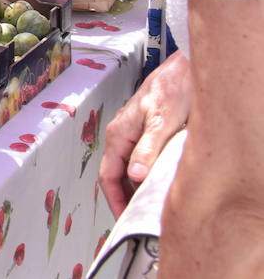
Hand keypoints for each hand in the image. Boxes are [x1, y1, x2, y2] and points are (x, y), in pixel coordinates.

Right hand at [98, 51, 191, 216]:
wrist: (181, 71)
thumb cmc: (170, 90)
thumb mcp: (160, 122)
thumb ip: (147, 149)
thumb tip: (135, 176)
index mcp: (118, 134)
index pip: (108, 176)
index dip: (115, 200)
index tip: (124, 218)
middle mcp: (119, 135)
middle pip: (115, 175)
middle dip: (124, 197)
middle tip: (138, 217)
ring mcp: (129, 133)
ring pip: (125, 167)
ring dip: (133, 187)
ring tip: (147, 204)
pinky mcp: (142, 132)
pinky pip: (136, 160)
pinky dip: (142, 175)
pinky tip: (156, 181)